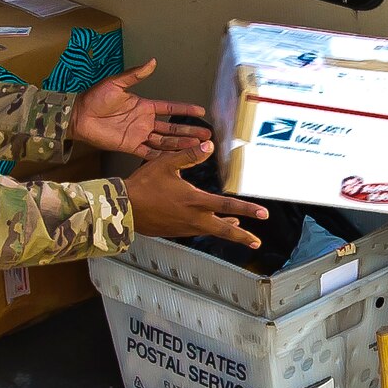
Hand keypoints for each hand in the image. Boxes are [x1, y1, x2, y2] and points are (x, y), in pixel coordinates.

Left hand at [71, 59, 208, 158]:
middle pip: (172, 128)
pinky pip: (149, 153)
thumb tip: (153, 62)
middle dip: (189, 131)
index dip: (185, 109)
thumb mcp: (117, 83)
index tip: (201, 111)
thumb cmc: (95, 97)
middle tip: (206, 135)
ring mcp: (138, 135)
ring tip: (198, 147)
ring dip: (181, 144)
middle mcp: (144, 121)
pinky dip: (161, 157)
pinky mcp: (130, 146)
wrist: (79, 115)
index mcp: (144, 106)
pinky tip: (175, 159)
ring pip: (165, 141)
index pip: (170, 108)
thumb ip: (136, 75)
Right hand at [125, 141, 268, 246]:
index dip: (247, 209)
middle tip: (257, 242)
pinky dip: (210, 228)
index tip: (263, 214)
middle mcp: (193, 218)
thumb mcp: (165, 164)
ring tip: (240, 231)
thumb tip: (208, 146)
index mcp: (194, 201)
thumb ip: (188, 155)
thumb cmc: (143, 186)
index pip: (227, 205)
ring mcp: (185, 227)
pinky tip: (211, 225)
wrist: (124, 209)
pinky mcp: (176, 231)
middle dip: (243, 236)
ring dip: (227, 231)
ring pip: (212, 231)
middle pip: (224, 230)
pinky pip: (198, 231)